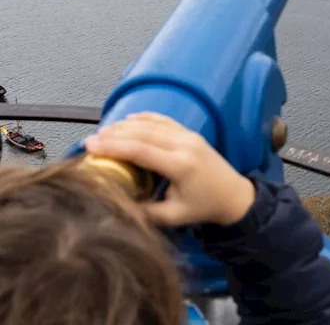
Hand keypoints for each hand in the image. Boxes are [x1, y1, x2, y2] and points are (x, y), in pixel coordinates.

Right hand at [84, 112, 255, 226]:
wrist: (235, 196)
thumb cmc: (204, 207)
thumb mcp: (173, 216)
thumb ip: (143, 212)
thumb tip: (113, 205)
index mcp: (180, 165)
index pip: (140, 150)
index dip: (112, 146)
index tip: (90, 145)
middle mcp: (185, 146)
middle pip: (142, 133)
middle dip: (114, 134)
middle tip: (90, 139)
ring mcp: (190, 137)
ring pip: (152, 124)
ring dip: (126, 126)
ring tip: (103, 131)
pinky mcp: (192, 134)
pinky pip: (165, 121)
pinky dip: (145, 118)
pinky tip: (128, 120)